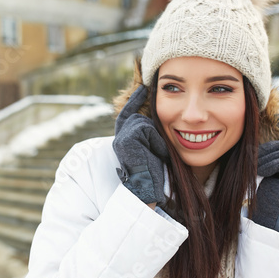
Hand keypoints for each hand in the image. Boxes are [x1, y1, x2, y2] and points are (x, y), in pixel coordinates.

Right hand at [113, 85, 168, 204]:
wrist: (147, 189)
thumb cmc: (154, 174)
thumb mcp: (153, 148)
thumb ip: (151, 134)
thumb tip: (159, 119)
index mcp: (124, 139)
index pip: (129, 113)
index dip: (134, 101)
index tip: (143, 88)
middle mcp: (119, 137)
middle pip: (141, 119)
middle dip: (154, 134)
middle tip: (158, 153)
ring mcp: (120, 137)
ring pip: (145, 124)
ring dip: (156, 139)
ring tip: (156, 155)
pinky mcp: (125, 138)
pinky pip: (146, 129)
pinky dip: (155, 141)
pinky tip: (154, 154)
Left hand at [252, 115, 278, 234]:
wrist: (262, 212)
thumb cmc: (253, 191)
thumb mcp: (252, 168)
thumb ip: (255, 155)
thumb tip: (247, 138)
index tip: (276, 115)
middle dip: (265, 149)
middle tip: (249, 156)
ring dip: (266, 157)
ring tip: (254, 166)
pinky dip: (272, 164)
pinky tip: (261, 170)